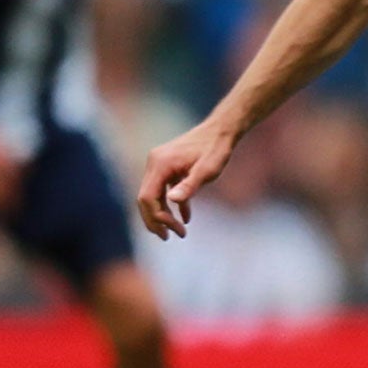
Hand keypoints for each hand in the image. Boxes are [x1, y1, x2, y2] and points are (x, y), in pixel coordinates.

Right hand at [136, 119, 237, 238]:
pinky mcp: (167, 166)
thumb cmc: (216, 149)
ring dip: (164, 214)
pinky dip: (172, 204)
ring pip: (154, 195)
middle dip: (157, 220)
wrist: (222, 130)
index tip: (174, 230)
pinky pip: (164, 189)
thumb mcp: (207, 170)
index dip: (156, 217)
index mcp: (160, 164)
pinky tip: (185, 217)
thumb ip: (189, 185)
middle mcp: (154, 164)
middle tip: (171, 237)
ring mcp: (159, 164)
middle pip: (146, 199)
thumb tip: (172, 201)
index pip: (147, 197)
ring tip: (179, 231)